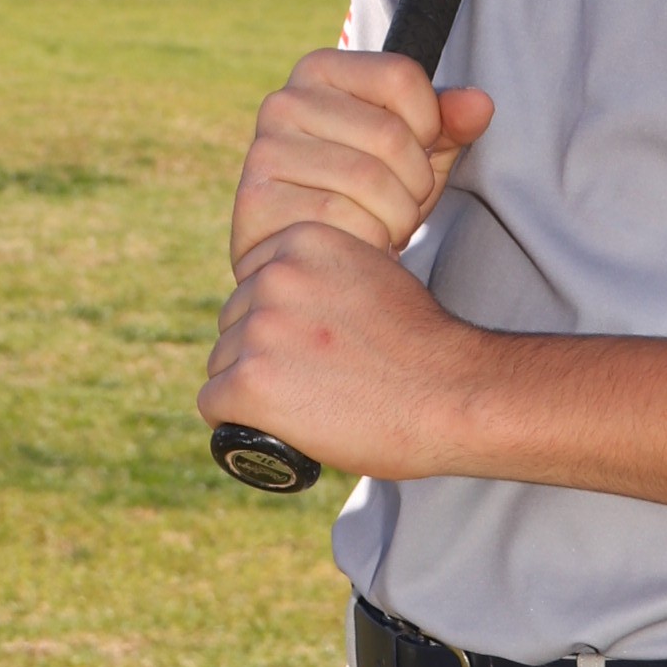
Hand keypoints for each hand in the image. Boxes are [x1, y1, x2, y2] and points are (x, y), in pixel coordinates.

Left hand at [199, 226, 492, 481]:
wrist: (453, 394)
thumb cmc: (421, 346)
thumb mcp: (372, 275)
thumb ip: (326, 275)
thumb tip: (292, 299)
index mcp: (302, 240)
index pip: (252, 283)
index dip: (276, 321)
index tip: (307, 346)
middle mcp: (274, 276)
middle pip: (232, 324)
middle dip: (260, 354)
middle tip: (313, 382)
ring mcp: (259, 328)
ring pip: (222, 365)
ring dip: (252, 389)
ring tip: (307, 404)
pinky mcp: (249, 381)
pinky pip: (213, 404)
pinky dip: (236, 422)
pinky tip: (276, 426)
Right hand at [229, 49, 492, 278]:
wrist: (310, 260)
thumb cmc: (368, 198)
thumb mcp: (418, 153)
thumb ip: (450, 123)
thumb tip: (479, 105)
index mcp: (320, 71)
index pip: (402, 76)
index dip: (428, 124)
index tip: (414, 152)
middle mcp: (284, 102)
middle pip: (389, 134)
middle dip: (414, 184)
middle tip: (398, 206)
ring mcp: (265, 151)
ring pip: (369, 180)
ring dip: (395, 219)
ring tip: (380, 227)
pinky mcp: (256, 201)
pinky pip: (339, 219)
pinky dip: (365, 242)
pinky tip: (355, 246)